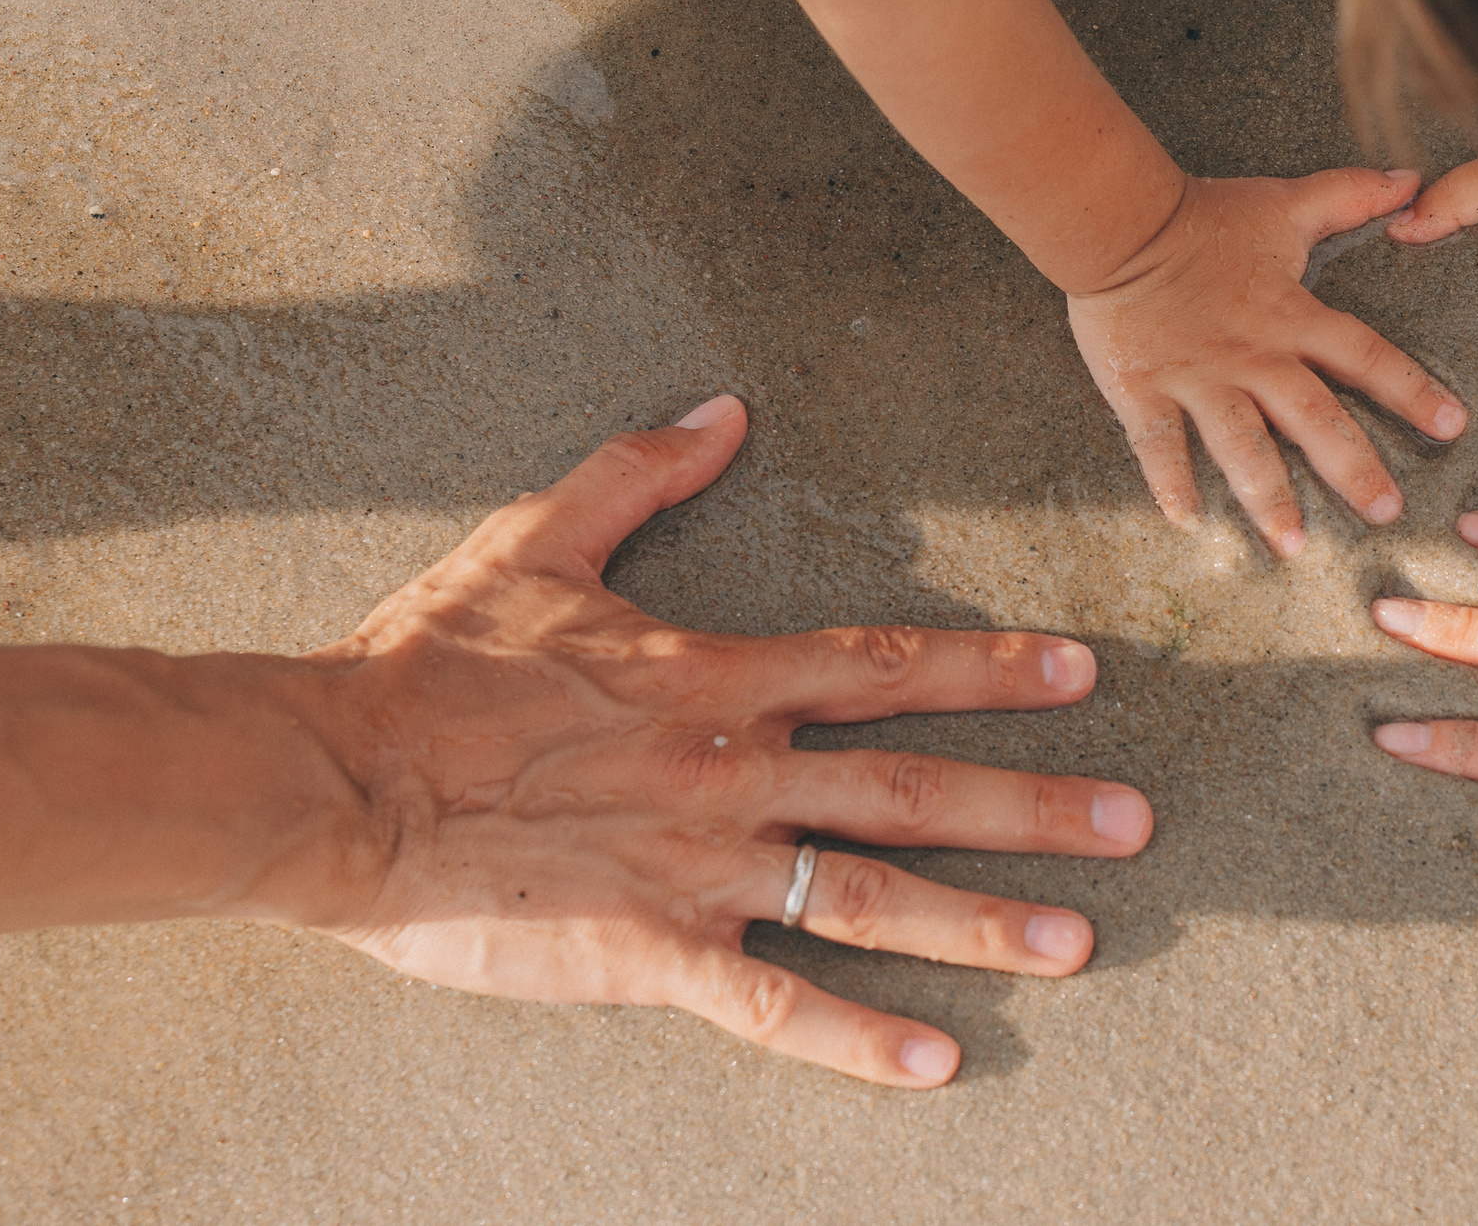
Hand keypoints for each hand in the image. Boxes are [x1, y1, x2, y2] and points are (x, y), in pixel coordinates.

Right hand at [302, 396, 1153, 1087]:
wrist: (340, 772)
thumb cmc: (431, 656)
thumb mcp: (536, 539)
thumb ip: (638, 472)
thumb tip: (723, 411)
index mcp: (716, 674)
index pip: (883, 664)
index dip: (989, 665)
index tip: (1082, 671)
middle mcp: (734, 769)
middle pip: (913, 785)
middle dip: (1034, 802)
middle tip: (1138, 824)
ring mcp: (702, 865)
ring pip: (871, 893)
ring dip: (984, 919)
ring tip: (1081, 942)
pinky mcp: (653, 949)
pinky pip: (774, 1004)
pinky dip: (858, 1040)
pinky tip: (939, 1066)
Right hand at [1067, 170, 1470, 556]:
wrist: (1119, 223)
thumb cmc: (1205, 216)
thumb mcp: (1285, 203)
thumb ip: (1350, 195)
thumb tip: (1414, 180)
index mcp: (1291, 317)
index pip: (1365, 357)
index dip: (1412, 390)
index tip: (1453, 426)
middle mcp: (1253, 357)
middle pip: (1313, 419)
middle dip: (1354, 468)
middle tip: (1387, 513)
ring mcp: (1198, 379)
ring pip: (1241, 447)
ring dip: (1269, 499)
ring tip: (1294, 546)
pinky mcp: (1144, 391)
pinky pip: (1159, 446)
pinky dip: (1171, 484)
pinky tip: (1188, 523)